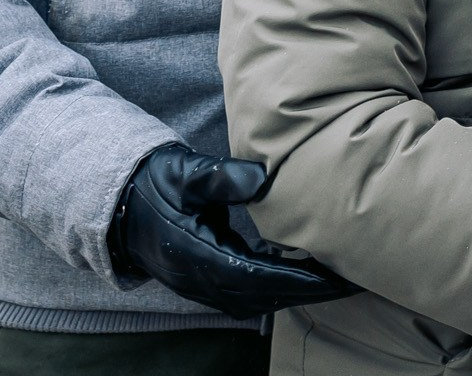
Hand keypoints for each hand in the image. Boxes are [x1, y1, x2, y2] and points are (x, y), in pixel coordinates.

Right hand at [111, 144, 353, 316]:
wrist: (118, 203)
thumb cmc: (155, 183)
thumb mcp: (186, 172)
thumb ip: (221, 177)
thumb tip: (262, 177)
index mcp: (199, 255)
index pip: (260, 275)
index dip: (300, 278)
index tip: (335, 275)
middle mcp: (202, 280)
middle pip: (266, 295)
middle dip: (310, 290)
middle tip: (353, 278)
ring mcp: (202, 285)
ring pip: (259, 299)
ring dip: (296, 291)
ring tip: (336, 277)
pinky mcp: (205, 282)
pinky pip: (248, 294)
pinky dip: (277, 286)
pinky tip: (301, 269)